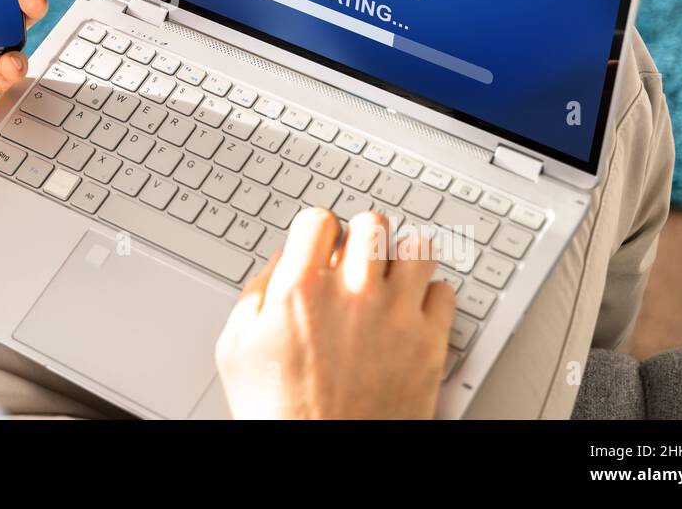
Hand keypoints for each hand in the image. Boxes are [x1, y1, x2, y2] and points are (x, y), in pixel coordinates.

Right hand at [215, 208, 455, 418]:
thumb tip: (280, 264)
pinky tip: (411, 310)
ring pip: (416, 249)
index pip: (318, 219)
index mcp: (301, 289)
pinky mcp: (429, 344)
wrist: (322, 462)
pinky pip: (444, 293)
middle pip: (371, 225)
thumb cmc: (279, 414)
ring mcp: (396, 317)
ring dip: (402, 258)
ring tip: (391, 276)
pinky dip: (429, 297)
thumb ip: (256, 293)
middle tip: (356, 258)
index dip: (317, 230)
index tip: (321, 243)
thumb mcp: (237, 348)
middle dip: (361, 238)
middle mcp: (352, 294)